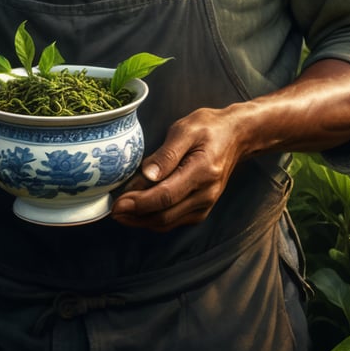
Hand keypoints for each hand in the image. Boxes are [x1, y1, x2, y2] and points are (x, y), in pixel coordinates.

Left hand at [111, 107, 242, 230]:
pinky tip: (138, 210)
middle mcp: (205, 194)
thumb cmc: (209, 128)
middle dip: (135, 216)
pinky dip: (154, 218)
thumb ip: (166, 154)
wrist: (236, 136)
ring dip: (142, 221)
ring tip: (120, 212)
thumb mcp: (185, 129)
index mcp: (202, 172)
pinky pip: (174, 220)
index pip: (166, 196)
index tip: (118, 203)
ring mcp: (205, 204)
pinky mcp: (201, 208)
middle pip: (165, 215)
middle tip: (113, 210)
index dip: (139, 203)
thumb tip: (147, 175)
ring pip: (168, 222)